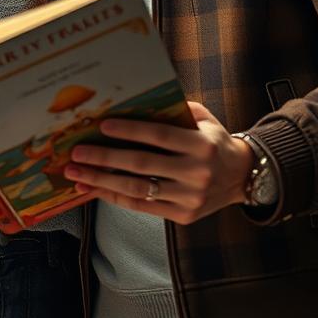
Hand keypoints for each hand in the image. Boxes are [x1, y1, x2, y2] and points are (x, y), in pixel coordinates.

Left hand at [63, 101, 252, 223]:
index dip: (130, 131)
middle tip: (76, 154)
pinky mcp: (183, 216)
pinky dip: (116, 197)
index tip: (102, 126)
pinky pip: (143, 207)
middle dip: (104, 159)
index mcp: (202, 145)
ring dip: (102, 182)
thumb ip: (177, 109)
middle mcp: (197, 173)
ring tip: (77, 176)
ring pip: (137, 190)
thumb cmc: (214, 141)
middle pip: (141, 165)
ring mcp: (189, 198)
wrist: (242, 177)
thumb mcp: (203, 119)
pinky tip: (95, 189)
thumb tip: (138, 100)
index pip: (159, 136)